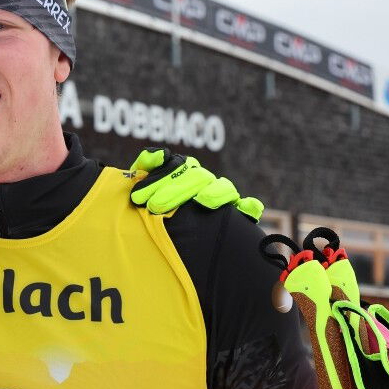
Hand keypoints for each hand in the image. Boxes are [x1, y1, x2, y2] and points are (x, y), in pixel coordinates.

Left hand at [129, 147, 263, 221]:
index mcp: (186, 171)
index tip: (139, 197)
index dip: (157, 181)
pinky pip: (248, 207)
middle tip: (155, 206)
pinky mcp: (236, 212)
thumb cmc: (153, 203)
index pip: (176, 168)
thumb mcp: (144, 186)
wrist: (164, 234)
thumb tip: (160, 154)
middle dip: (175, 191)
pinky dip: (249, 206)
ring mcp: (222, 196)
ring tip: (203, 201)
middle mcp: (206, 182)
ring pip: (224, 188)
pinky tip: (245, 210)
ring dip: (215, 193)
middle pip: (198, 178)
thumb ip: (145, 166)